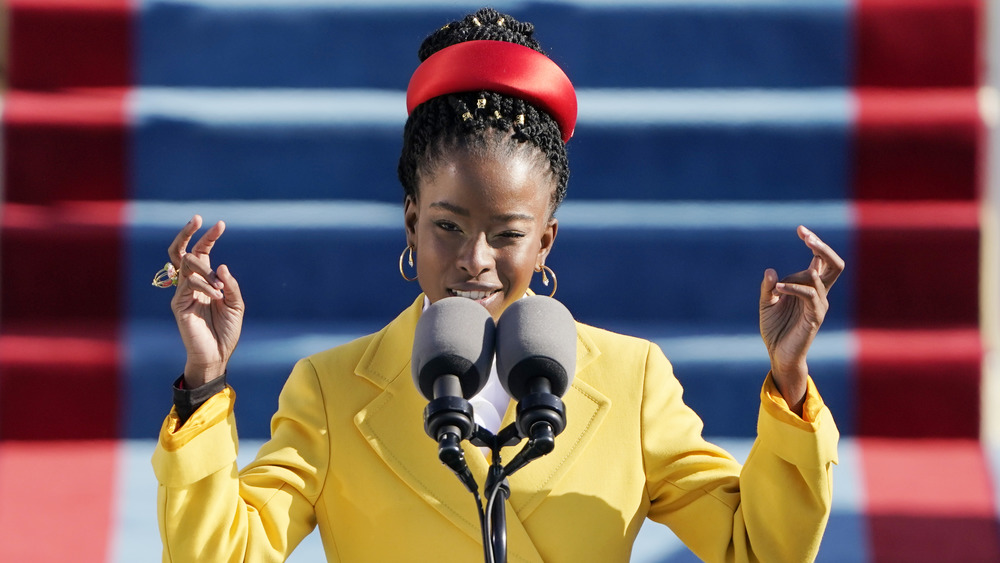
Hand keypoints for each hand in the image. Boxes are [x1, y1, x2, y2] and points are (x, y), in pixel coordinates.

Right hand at [168, 215, 244, 386]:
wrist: (218, 354)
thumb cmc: (227, 330)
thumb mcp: (236, 303)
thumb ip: (230, 284)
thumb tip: (221, 265)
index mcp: (206, 280)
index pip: (202, 252)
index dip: (208, 237)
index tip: (220, 224)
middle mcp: (192, 283)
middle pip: (182, 252)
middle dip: (187, 233)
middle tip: (197, 218)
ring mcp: (183, 293)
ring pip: (186, 265)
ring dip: (205, 270)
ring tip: (220, 288)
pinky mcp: (179, 304)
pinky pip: (188, 284)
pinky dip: (205, 286)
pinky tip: (216, 296)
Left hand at [759, 226, 843, 414]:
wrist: (778, 355)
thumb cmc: (775, 328)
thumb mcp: (766, 303)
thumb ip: (768, 287)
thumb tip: (771, 271)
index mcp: (809, 286)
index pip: (819, 259)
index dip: (814, 242)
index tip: (800, 229)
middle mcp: (818, 293)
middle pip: (834, 264)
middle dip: (823, 247)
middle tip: (806, 236)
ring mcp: (819, 304)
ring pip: (820, 278)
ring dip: (797, 275)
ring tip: (777, 285)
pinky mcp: (815, 317)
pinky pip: (809, 295)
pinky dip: (794, 288)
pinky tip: (778, 289)